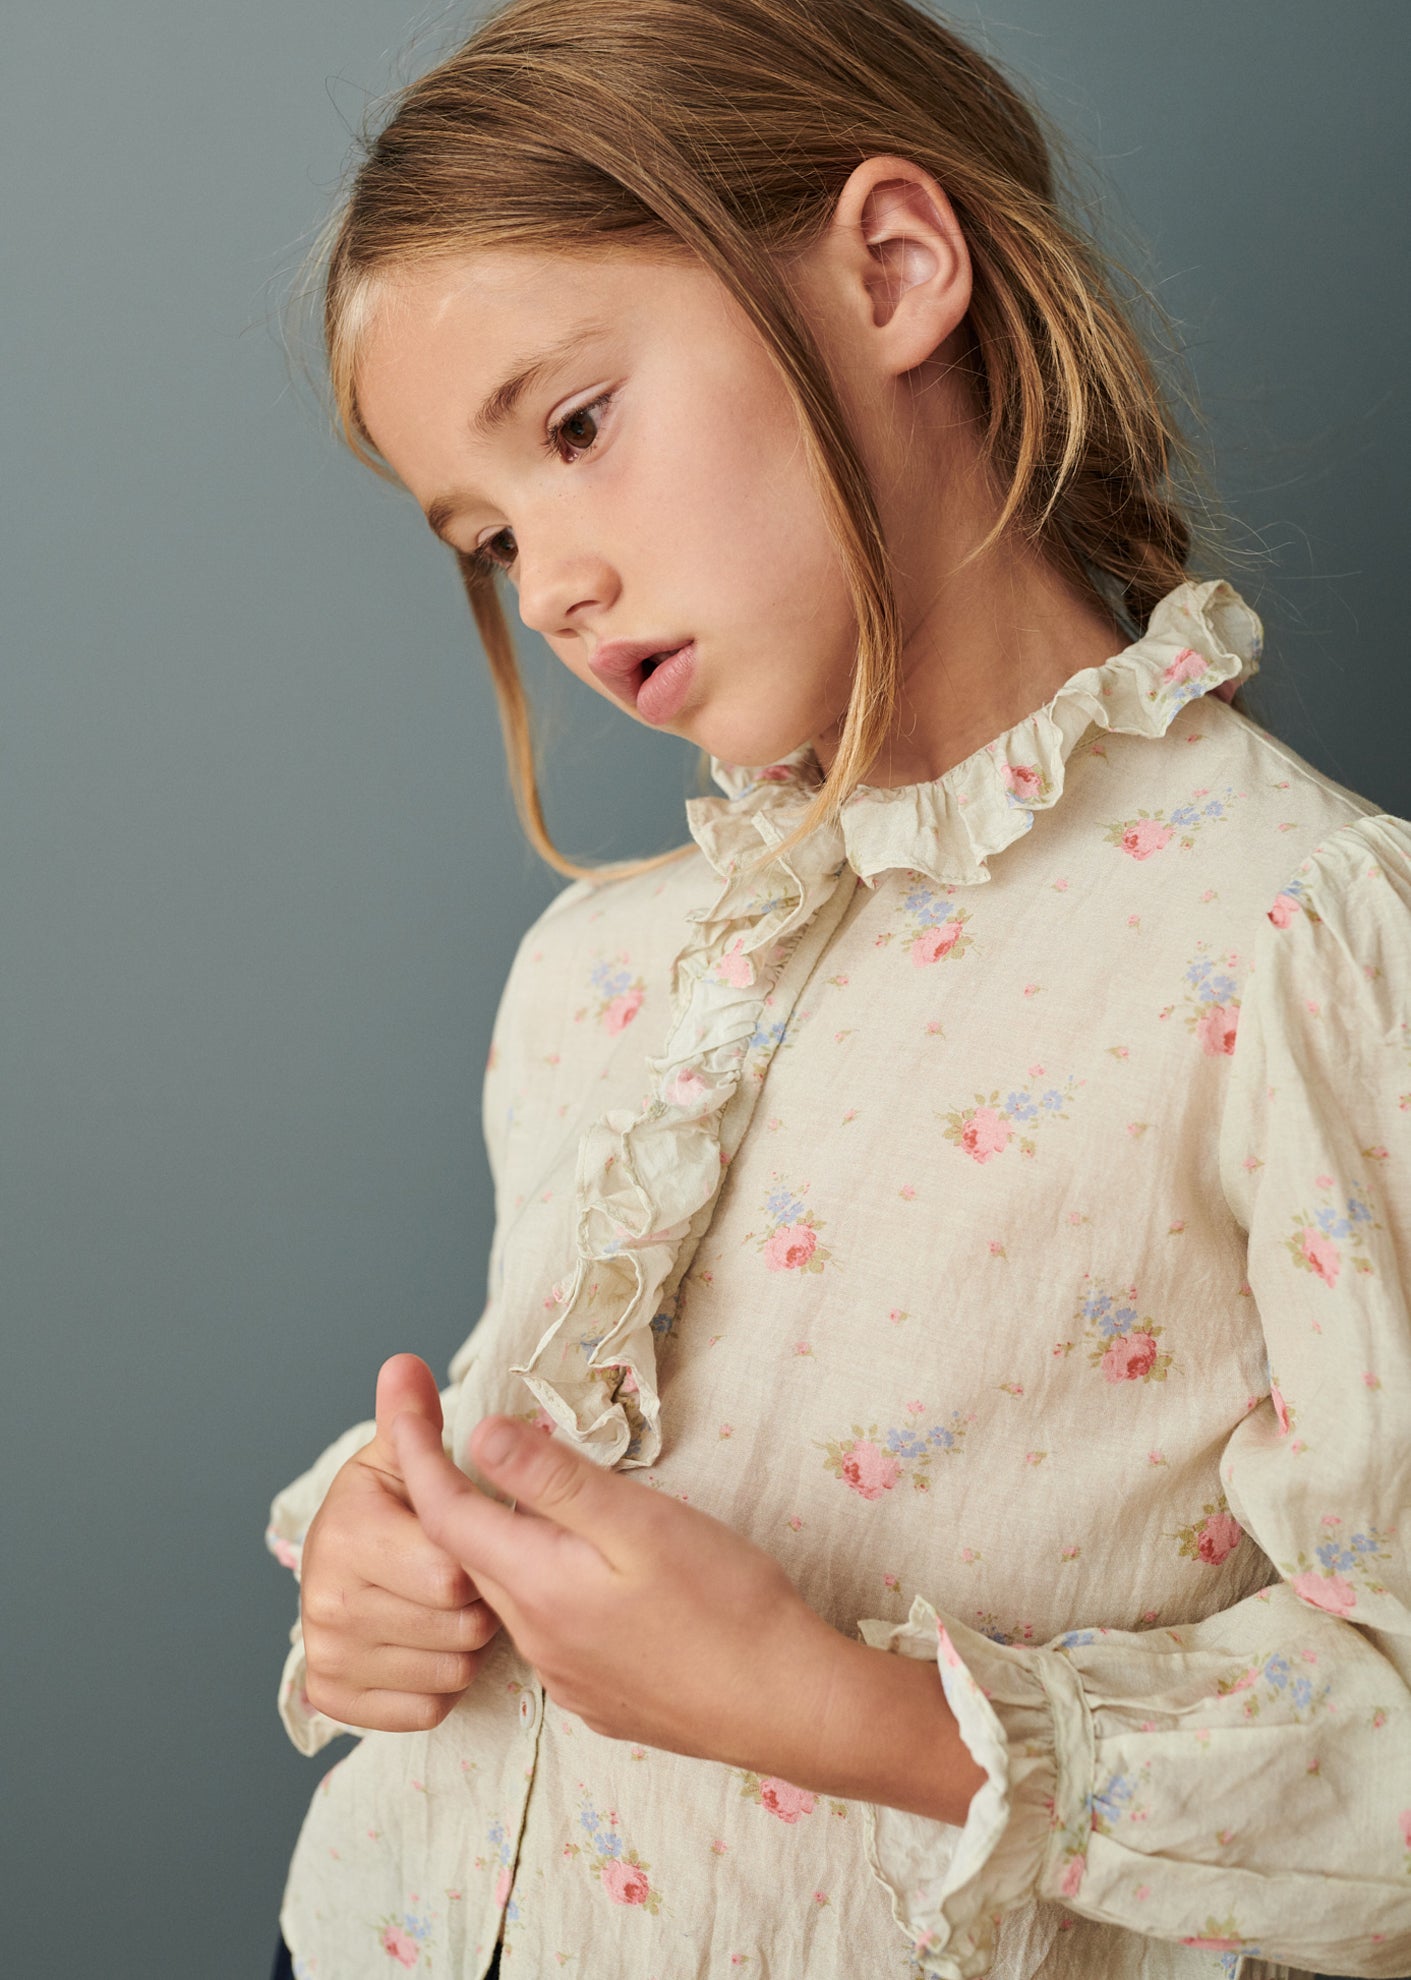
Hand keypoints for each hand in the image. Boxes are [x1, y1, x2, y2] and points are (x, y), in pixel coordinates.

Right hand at [299, 1355, 501, 1732]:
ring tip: (448, 1608)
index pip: (454, 1570)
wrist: (342, 1564)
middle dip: (480, 1603)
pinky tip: (428, 1645)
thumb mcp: (399, 1456)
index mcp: (348, 1532)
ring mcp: (326, 1653)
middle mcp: (324, 1600)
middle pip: (459, 1625)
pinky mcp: (332, 1697)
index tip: (474, 1542)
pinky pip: (428, 1710)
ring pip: (450, 1671)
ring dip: (465, 1645)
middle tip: (466, 1578)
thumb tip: (404, 1365)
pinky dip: (441, 1685)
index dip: (482, 1559)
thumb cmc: (387, 1507)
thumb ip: (411, 1417)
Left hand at [391, 1408, 835, 1770]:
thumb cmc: (724, 1603)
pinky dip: (548, 1588)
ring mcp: (567, 1677)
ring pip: (514, 1595)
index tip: (403, 1410)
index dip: (418, 1456)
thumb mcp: (638, 1521)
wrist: (786, 1706)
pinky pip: (551, 1632)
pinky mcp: (601, 1698)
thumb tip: (480, 1438)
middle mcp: (536, 1638)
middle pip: (473, 1557)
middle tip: (457, 1438)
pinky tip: (589, 1572)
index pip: (445, 1514)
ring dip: (507, 1544)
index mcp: (537, 1586)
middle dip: (457, 1496)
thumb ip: (554, 1480)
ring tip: (529, 1496)